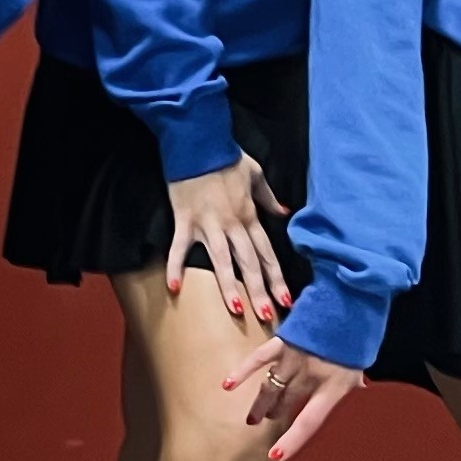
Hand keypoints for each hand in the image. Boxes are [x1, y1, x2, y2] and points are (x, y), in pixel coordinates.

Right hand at [163, 151, 289, 320]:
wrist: (198, 143)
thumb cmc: (227, 158)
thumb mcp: (255, 175)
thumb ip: (269, 197)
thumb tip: (285, 212)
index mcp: (249, 216)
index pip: (267, 253)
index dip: (277, 278)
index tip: (286, 301)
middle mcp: (231, 224)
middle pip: (249, 263)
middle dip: (259, 291)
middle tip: (267, 317)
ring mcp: (207, 224)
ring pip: (221, 260)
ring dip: (229, 286)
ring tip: (236, 310)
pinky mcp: (184, 221)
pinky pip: (178, 248)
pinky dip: (175, 267)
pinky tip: (174, 288)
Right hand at [224, 335, 369, 460]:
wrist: (352, 298)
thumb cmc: (360, 333)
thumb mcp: (362, 362)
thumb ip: (355, 379)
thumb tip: (361, 388)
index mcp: (333, 386)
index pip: (309, 421)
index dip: (292, 440)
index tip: (275, 456)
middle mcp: (310, 375)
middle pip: (285, 403)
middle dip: (276, 414)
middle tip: (269, 420)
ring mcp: (294, 358)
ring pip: (270, 387)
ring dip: (261, 403)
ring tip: (254, 416)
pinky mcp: (283, 340)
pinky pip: (259, 359)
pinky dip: (242, 372)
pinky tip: (228, 385)